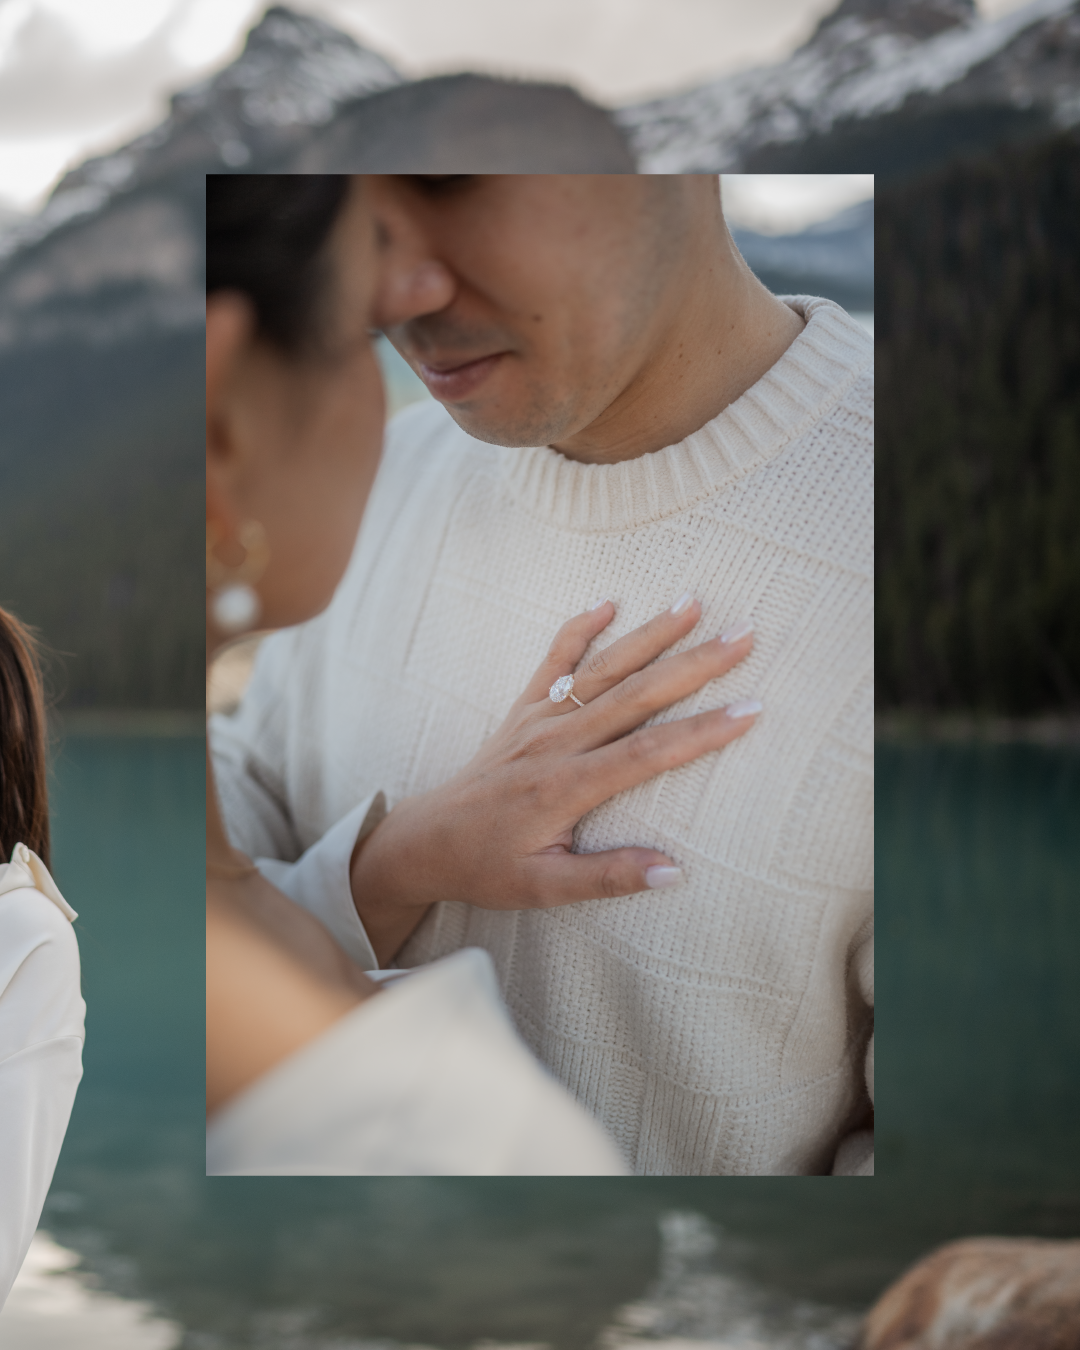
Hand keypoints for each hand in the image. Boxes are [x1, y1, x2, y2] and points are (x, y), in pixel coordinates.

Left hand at [350, 596, 757, 963]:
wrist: (426, 840)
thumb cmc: (487, 866)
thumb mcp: (543, 889)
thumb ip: (607, 877)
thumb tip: (672, 870)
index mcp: (566, 786)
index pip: (647, 752)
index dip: (701, 732)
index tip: (748, 710)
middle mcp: (555, 742)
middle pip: (636, 696)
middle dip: (694, 665)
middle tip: (742, 638)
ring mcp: (537, 720)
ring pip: (603, 669)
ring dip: (650, 635)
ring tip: (693, 603)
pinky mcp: (522, 710)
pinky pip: (553, 661)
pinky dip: (579, 629)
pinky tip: (608, 602)